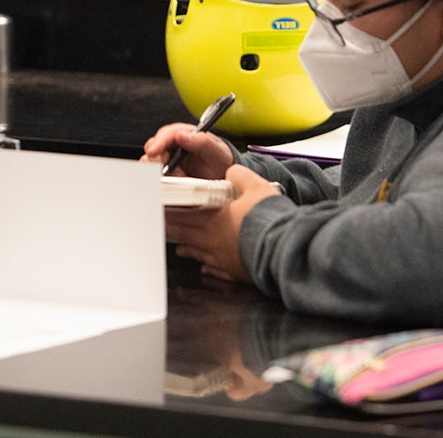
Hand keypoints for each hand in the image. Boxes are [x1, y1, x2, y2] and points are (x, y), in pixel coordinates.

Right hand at [141, 122, 233, 178]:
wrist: (224, 180)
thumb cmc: (220, 162)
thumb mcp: (217, 152)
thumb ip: (202, 141)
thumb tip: (181, 134)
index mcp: (186, 134)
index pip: (166, 134)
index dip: (158, 142)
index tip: (154, 152)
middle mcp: (174, 145)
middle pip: (153, 147)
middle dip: (155, 159)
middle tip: (163, 170)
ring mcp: (168, 159)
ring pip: (151, 162)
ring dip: (158, 171)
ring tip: (176, 178)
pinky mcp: (166, 174)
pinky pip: (155, 175)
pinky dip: (159, 180)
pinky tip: (171, 184)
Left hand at [165, 165, 281, 282]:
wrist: (282, 248)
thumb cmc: (269, 219)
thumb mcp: (256, 186)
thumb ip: (239, 176)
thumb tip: (230, 171)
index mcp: (215, 218)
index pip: (184, 212)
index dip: (170, 210)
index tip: (159, 208)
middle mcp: (213, 239)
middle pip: (185, 233)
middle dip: (171, 229)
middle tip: (160, 227)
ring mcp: (221, 258)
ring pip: (196, 252)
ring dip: (185, 248)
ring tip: (177, 247)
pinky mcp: (233, 271)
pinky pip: (213, 268)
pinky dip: (205, 265)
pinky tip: (203, 265)